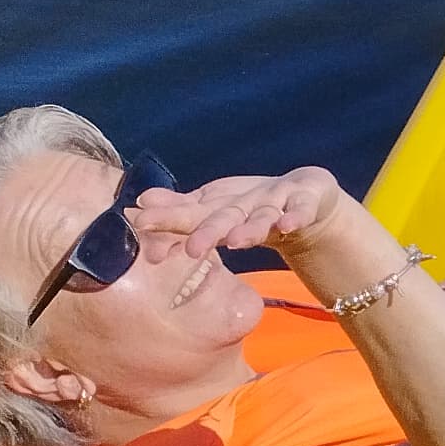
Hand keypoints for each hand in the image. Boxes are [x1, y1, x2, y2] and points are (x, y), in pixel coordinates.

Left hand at [132, 169, 386, 295]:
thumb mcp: (216, 211)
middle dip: (207, 230)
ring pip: (263, 217)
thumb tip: (138, 205)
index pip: (193, 215)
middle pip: (225, 217)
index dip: (169, 219)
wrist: (306, 196)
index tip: (141, 223)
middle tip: (190, 249)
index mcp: (222, 208)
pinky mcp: (306, 200)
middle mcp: (246, 203)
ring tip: (235, 242)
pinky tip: (288, 225)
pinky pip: (301, 210)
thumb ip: (180, 210)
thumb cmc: (251, 206)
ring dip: (250, 227)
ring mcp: (278, 201)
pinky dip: (296, 215)